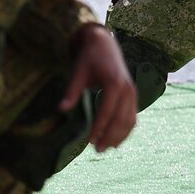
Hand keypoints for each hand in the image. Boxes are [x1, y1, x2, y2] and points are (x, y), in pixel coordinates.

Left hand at [61, 24, 135, 151]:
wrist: (105, 43)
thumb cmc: (89, 57)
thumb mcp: (78, 72)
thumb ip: (72, 91)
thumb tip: (61, 109)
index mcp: (115, 84)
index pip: (107, 112)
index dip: (99, 128)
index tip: (89, 141)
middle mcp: (128, 89)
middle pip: (121, 119)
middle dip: (110, 136)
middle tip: (97, 150)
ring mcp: (133, 92)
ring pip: (130, 119)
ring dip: (120, 135)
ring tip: (106, 147)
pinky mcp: (133, 94)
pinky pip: (133, 115)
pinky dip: (126, 129)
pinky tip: (116, 139)